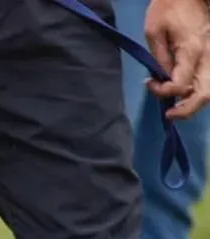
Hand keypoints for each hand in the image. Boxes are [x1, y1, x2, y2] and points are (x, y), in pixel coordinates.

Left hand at [144, 0, 209, 118]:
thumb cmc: (167, 9)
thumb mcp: (154, 32)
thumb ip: (158, 59)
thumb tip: (160, 80)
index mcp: (192, 51)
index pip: (180, 84)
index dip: (163, 91)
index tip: (149, 83)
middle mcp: (208, 57)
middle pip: (204, 94)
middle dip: (186, 110)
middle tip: (169, 114)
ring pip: (209, 90)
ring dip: (193, 103)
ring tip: (176, 108)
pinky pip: (208, 81)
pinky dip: (198, 92)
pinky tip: (184, 94)